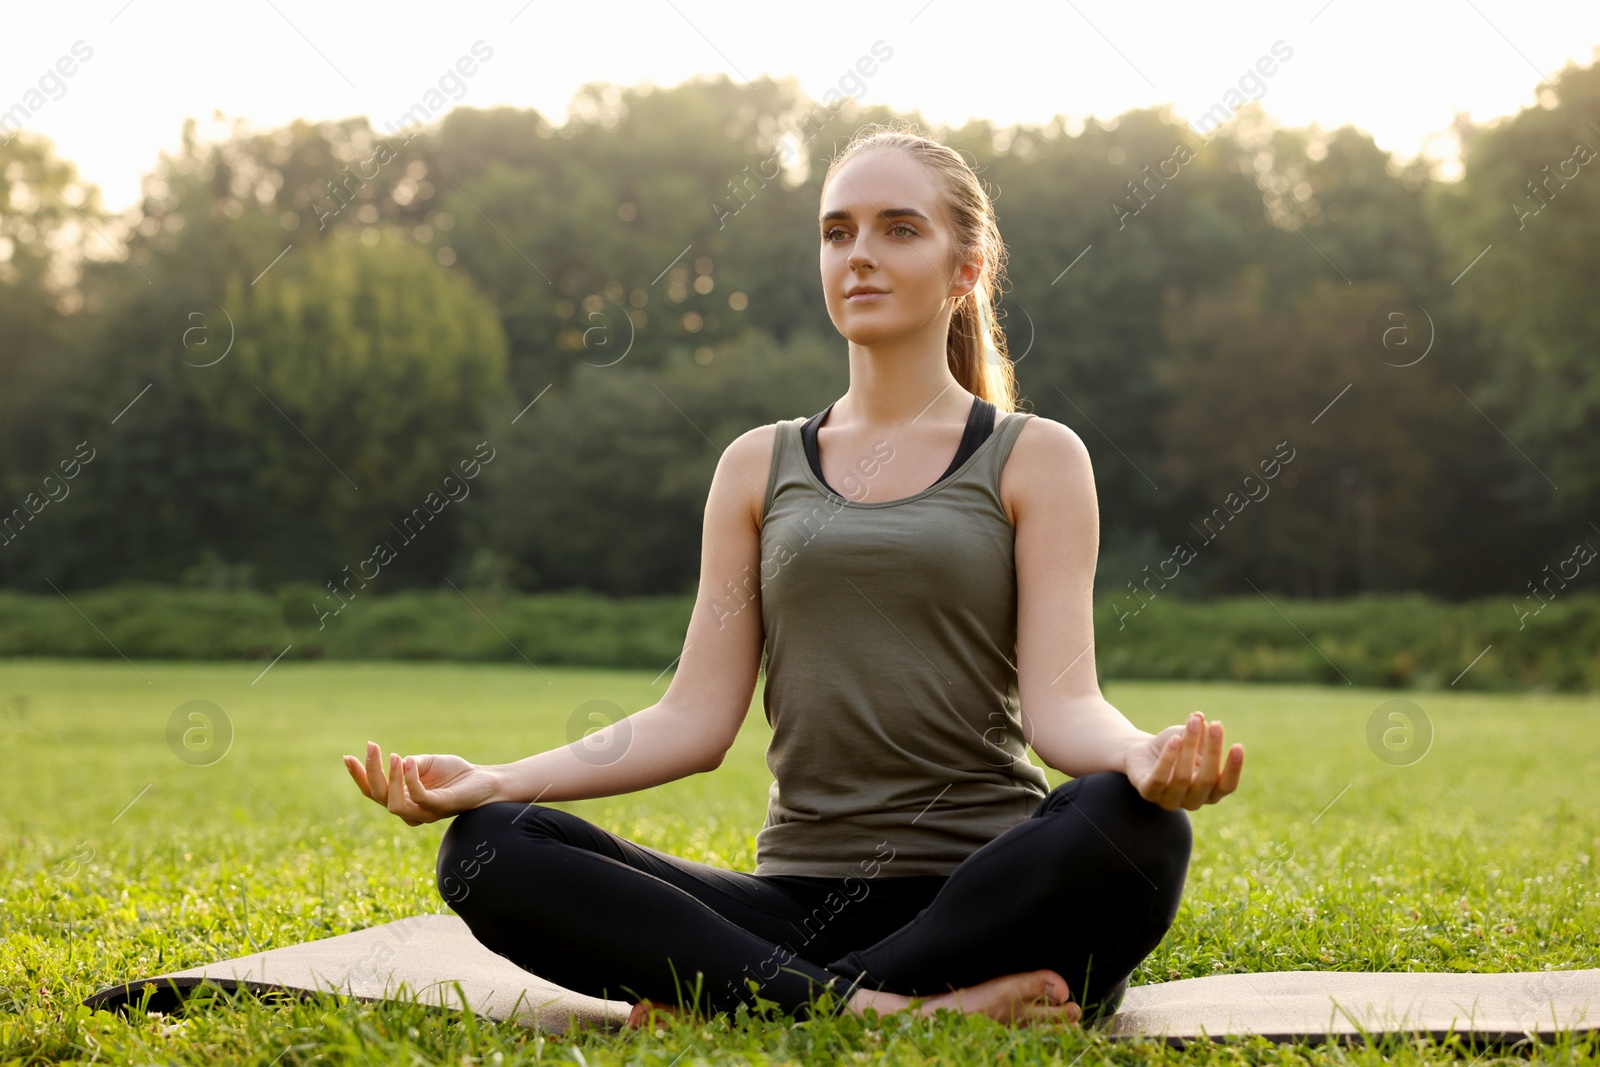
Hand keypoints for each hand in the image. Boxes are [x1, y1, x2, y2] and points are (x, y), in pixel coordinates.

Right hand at [342, 740, 501, 824]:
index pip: (373, 791)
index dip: (359, 776)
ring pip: (393, 804)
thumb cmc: (454, 773)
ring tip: (394, 756)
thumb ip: (406, 765)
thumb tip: (391, 761)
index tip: (347, 757)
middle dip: (370, 772)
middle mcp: (409, 810)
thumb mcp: (424, 763)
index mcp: (402, 798)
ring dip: (389, 778)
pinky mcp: (439, 807)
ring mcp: (423, 812)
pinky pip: (419, 797)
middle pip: (378, 796)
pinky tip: (410, 761)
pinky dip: (410, 779)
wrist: (484, 780)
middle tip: (371, 747)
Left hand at [1123, 711, 1242, 810]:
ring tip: (1192, 723)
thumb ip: (1201, 734)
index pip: (1227, 786)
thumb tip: (1201, 718)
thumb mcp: (1191, 739)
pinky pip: (1159, 779)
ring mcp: (1170, 800)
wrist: (1143, 752)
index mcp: (1210, 792)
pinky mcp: (1149, 793)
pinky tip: (1174, 739)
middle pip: (1207, 780)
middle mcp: (1193, 801)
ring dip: (1189, 747)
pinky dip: (1167, 758)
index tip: (1238, 745)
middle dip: (1213, 750)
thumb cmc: (1175, 747)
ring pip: (1183, 778)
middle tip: (1216, 724)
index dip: (1234, 768)